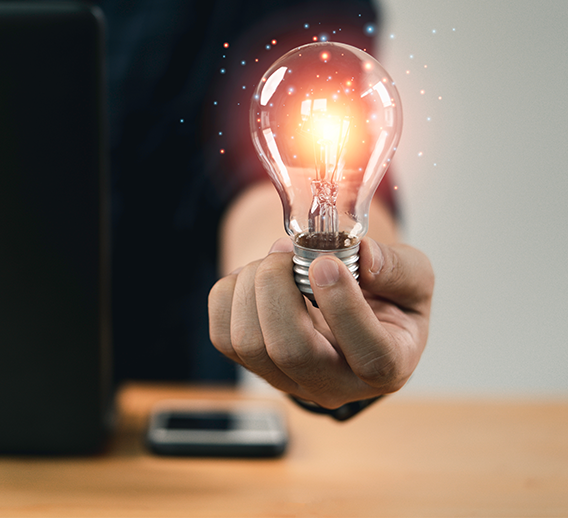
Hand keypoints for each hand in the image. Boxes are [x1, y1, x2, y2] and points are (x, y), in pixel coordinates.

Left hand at [208, 237, 432, 408]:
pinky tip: (255, 277)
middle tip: (286, 251)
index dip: (344, 309)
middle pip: (291, 351)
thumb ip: (400, 268)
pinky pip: (222, 335)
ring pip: (249, 343)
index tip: (325, 264)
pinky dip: (229, 294)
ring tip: (275, 260)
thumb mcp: (413, 277)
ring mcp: (288, 380)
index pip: (370, 357)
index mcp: (387, 366)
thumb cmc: (384, 295)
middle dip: (278, 288)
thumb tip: (365, 260)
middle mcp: (335, 384)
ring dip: (252, 286)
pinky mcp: (252, 367)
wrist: (347, 304)